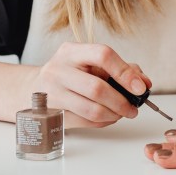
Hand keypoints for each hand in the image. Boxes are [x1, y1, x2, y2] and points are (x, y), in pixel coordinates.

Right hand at [23, 42, 151, 127]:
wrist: (31, 88)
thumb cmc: (69, 73)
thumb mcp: (90, 63)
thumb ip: (120, 68)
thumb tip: (144, 82)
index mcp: (71, 52)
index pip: (102, 55)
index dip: (125, 73)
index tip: (140, 87)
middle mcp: (58, 70)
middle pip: (97, 88)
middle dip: (121, 101)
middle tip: (133, 108)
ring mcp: (51, 94)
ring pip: (91, 109)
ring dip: (114, 115)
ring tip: (122, 113)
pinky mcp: (50, 115)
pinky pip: (84, 122)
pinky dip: (102, 122)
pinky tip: (108, 117)